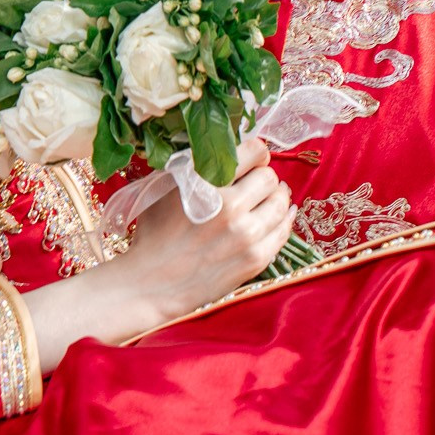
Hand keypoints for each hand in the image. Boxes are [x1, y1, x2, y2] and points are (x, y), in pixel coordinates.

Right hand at [19, 141, 294, 371]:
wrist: (150, 284)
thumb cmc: (153, 235)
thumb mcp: (165, 188)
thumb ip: (195, 167)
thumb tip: (226, 152)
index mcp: (204, 181)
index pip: (253, 151)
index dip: (256, 153)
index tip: (254, 159)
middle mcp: (229, 205)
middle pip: (269, 177)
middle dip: (265, 177)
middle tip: (258, 182)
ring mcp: (245, 234)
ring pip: (281, 203)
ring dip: (278, 197)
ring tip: (271, 197)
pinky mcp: (255, 258)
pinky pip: (283, 231)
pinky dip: (284, 220)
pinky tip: (281, 216)